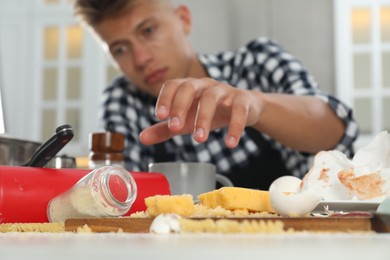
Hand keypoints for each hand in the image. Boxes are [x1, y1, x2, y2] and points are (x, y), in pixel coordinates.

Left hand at [139, 77, 261, 147]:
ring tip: (199, 140)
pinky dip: (235, 126)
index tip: (160, 116)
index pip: (173, 85)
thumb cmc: (211, 112)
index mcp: (189, 88)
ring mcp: (225, 91)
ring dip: (203, 118)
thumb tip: (142, 138)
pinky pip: (239, 110)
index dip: (165, 98)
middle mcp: (205, 85)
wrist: (245, 108)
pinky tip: (230, 143)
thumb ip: (165, 130)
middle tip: (176, 128)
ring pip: (212, 97)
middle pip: (190, 87)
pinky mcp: (243, 100)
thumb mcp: (187, 121)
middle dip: (181, 106)